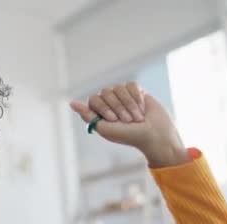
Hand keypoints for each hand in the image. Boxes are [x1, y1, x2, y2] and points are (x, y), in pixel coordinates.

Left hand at [70, 82, 190, 167]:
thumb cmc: (129, 136)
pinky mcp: (137, 91)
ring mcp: (123, 96)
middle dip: (118, 107)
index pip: (94, 99)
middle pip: (105, 92)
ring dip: (128, 104)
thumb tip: (71, 103)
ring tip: (137, 118)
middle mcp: (110, 103)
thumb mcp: (104, 128)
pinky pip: (131, 85)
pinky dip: (136, 98)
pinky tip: (142, 108)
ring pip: (118, 88)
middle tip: (128, 121)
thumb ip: (87, 115)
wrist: (154, 135)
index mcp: (100, 112)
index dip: (104, 108)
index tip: (113, 119)